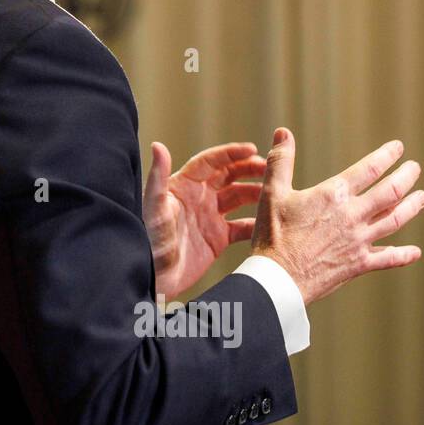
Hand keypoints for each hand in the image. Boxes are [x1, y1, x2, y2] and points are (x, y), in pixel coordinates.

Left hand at [144, 140, 266, 300]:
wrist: (151, 278)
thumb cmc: (147, 241)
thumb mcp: (153, 208)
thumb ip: (157, 178)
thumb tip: (157, 146)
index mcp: (182, 186)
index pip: (210, 162)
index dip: (231, 153)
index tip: (253, 149)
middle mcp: (197, 198)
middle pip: (228, 175)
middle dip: (249, 169)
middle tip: (271, 167)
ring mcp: (208, 218)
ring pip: (239, 198)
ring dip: (257, 193)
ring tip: (276, 192)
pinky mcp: (216, 240)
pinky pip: (242, 227)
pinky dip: (258, 223)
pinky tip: (272, 223)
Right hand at [251, 127, 423, 305]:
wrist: (277, 278)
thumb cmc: (272, 234)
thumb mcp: (272, 193)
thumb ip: (281, 161)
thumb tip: (284, 132)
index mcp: (333, 195)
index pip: (369, 169)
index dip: (387, 155)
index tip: (398, 147)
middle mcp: (352, 215)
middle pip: (391, 192)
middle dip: (407, 176)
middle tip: (415, 168)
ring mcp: (359, 241)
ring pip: (395, 220)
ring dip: (412, 206)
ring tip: (423, 197)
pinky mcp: (359, 265)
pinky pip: (388, 259)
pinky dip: (404, 255)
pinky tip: (416, 252)